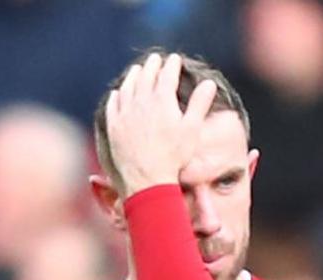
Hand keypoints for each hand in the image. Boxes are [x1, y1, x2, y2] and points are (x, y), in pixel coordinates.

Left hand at [102, 54, 216, 196]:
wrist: (147, 178)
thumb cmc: (174, 156)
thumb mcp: (191, 130)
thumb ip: (199, 104)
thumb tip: (209, 83)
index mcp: (162, 99)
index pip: (167, 74)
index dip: (172, 64)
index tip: (175, 59)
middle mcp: (141, 101)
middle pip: (146, 75)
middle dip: (152, 65)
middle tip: (155, 59)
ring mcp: (125, 112)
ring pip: (127, 86)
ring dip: (133, 76)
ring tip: (136, 70)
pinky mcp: (114, 125)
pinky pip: (113, 104)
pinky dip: (116, 95)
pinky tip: (117, 93)